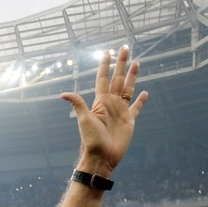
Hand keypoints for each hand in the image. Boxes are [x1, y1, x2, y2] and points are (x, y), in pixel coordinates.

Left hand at [61, 47, 147, 175]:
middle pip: (118, 79)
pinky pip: (136, 108)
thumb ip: (78, 104)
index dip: (105, 65)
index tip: (107, 51)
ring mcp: (121, 111)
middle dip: (121, 63)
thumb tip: (63, 94)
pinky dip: (140, 101)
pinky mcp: (129, 121)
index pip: (103, 78)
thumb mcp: (84, 120)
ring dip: (132, 76)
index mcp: (100, 101)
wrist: (101, 157)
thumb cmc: (91, 140)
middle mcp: (111, 103)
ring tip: (137, 63)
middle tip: (125, 47)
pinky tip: (144, 93)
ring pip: (128, 89)